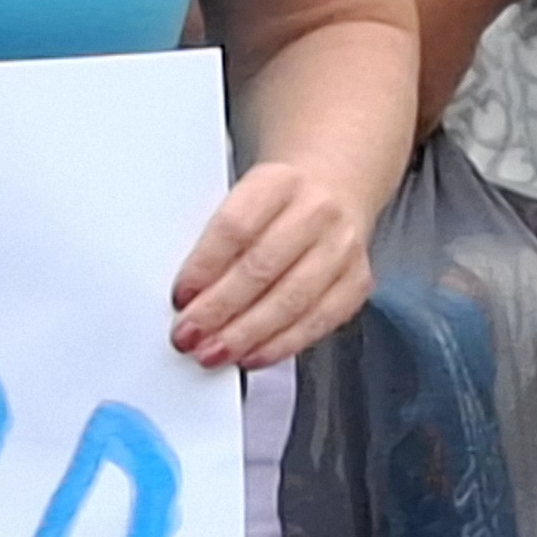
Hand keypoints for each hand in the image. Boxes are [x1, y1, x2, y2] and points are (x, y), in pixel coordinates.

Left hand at [166, 154, 381, 372]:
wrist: (333, 189)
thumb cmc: (277, 204)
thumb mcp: (242, 201)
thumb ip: (216, 243)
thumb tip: (189, 297)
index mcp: (278, 182)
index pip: (235, 226)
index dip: (204, 267)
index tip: (180, 297)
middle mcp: (317, 212)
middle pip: (262, 267)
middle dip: (220, 309)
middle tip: (189, 335)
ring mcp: (342, 248)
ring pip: (291, 299)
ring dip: (246, 334)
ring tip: (215, 352)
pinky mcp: (356, 282)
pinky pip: (318, 321)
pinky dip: (281, 344)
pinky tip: (253, 354)